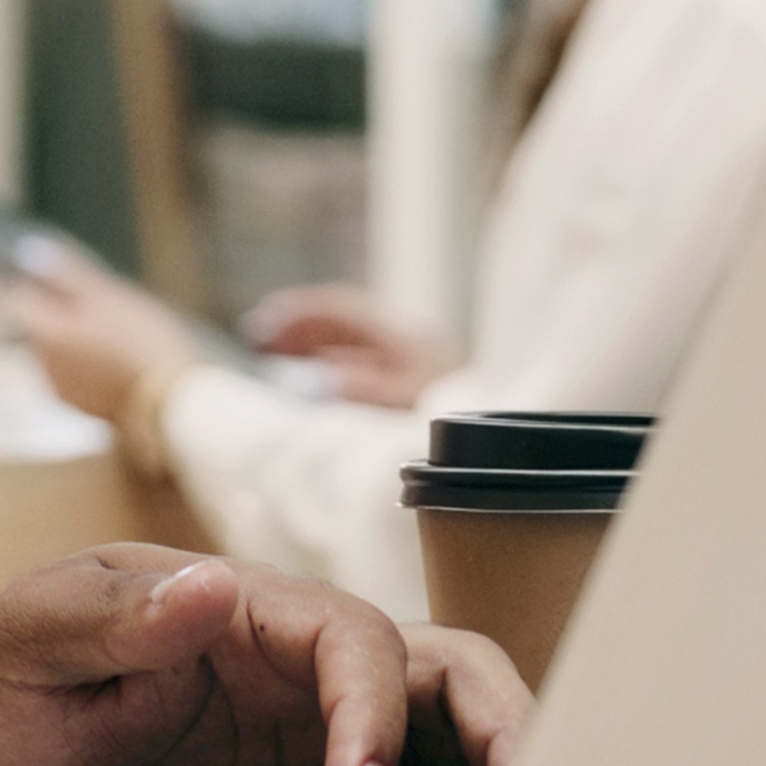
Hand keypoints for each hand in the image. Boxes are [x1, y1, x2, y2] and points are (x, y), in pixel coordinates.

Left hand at [0, 260, 209, 429]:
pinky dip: (83, 359)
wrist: (174, 401)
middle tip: (90, 294)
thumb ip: (66, 274)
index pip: (12, 299)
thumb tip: (30, 252)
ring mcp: (61, 388)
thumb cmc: (142, 342)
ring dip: (69, 335)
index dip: (24, 280)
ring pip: (52, 350)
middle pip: (33, 325)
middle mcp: (43, 365)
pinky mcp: (81, 405)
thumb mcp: (107, 297)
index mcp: (44, 335)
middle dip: (53, 308)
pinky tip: (114, 352)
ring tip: (109, 324)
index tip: (44, 270)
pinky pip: (71, 373)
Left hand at [0, 547, 529, 765]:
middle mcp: (319, 671)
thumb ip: (119, 616)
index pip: (359, 641)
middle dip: (506, 729)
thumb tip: (205, 586)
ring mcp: (337, 741)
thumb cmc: (23, 668)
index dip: (375, 710)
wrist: (6, 746)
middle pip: (454, 675)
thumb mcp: (41, 631)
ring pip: (464, 742)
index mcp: (258, 610)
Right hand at [240, 284, 453, 408]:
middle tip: (256, 339)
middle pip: (343, 324)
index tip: (260, 328)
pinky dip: (329, 368)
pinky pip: (361, 368)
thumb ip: (359, 391)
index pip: (341, 312)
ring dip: (310, 347)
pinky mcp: (413, 392)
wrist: (508, 453)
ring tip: (272, 355)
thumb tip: (308, 382)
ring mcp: (412, 368)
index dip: (297, 315)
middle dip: (298, 327)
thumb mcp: (407, 408)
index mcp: (407, 341)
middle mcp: (409, 347)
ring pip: (350, 347)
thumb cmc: (459, 423)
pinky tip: (312, 383)